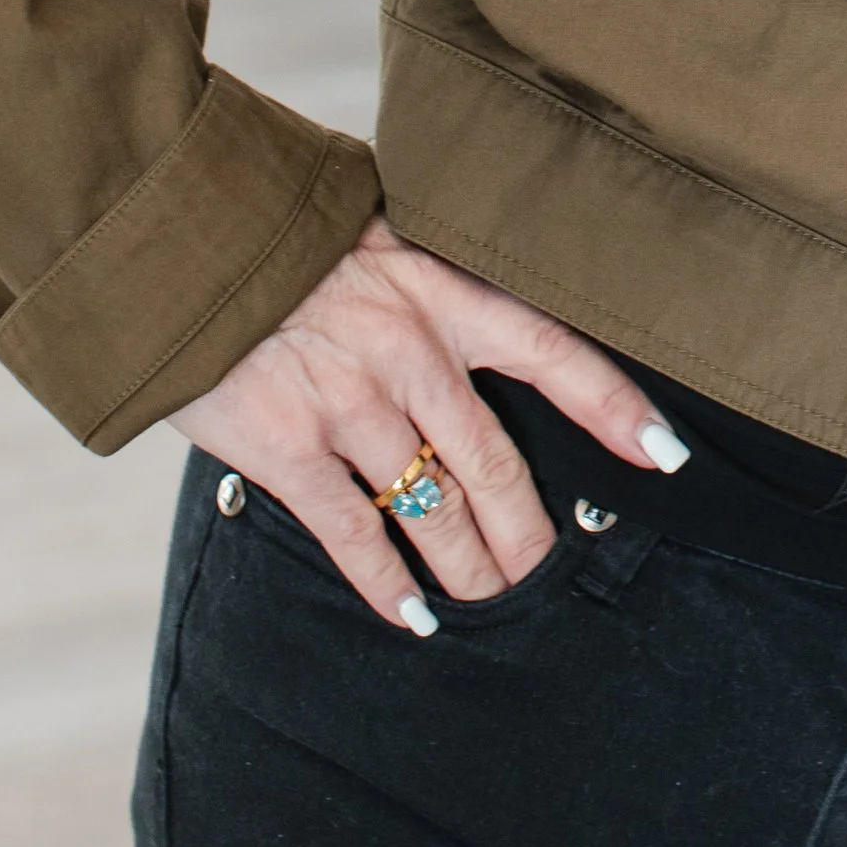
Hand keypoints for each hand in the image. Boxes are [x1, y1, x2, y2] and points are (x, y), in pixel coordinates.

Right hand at [168, 217, 685, 636]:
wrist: (181, 236)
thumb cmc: (280, 234)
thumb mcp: (374, 232)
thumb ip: (426, 283)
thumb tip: (470, 320)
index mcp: (440, 291)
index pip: (553, 351)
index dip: (614, 407)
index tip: (665, 455)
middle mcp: (408, 351)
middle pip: (495, 462)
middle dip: (527, 531)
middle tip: (543, 571)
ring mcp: (349, 403)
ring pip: (434, 507)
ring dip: (468, 566)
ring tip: (488, 599)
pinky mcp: (286, 446)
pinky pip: (352, 531)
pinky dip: (387, 582)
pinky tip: (413, 614)